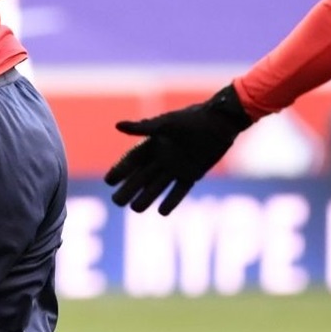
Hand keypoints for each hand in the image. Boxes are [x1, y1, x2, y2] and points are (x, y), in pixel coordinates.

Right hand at [104, 85, 254, 214]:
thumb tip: (117, 125)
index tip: (109, 181)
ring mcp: (177, 166)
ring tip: (134, 209)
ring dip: (147, 197)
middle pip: (142, 176)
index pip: (133, 159)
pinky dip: (172, 200)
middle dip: (129, 188)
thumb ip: (142, 128)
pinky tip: (161, 212)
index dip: (121, 169)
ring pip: (158, 186)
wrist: (221, 121)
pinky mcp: (192, 174)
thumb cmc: (192, 119)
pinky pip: (179, 190)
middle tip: (116, 201)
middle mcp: (163, 157)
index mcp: (154, 143)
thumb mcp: (167, 123)